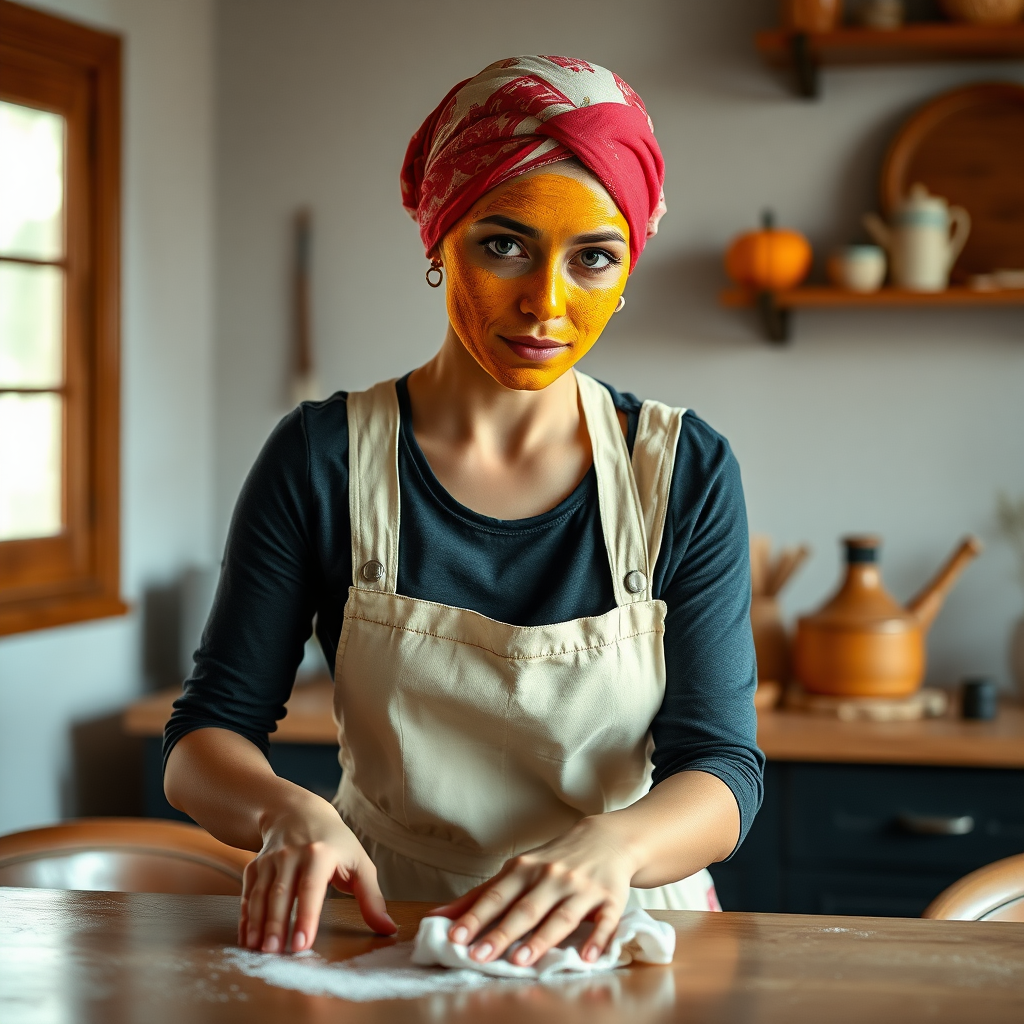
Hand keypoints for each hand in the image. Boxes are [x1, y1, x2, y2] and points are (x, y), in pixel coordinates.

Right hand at [238, 793, 396, 953]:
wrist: (299, 812)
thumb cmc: (335, 843)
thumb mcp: (359, 863)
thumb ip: (372, 898)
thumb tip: (388, 929)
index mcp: (320, 854)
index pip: (311, 888)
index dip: (306, 916)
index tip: (302, 944)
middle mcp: (291, 855)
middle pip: (281, 894)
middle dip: (276, 925)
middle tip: (274, 953)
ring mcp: (270, 860)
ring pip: (261, 894)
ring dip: (257, 924)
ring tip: (258, 950)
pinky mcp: (255, 866)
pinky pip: (247, 893)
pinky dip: (245, 916)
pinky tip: (247, 938)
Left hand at [432, 816, 636, 966]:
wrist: (605, 839)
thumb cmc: (552, 861)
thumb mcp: (517, 870)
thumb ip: (481, 895)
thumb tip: (438, 915)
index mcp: (525, 870)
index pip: (496, 896)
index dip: (475, 916)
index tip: (455, 936)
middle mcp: (552, 877)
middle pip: (524, 909)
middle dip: (501, 933)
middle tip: (480, 956)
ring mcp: (582, 889)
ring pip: (560, 916)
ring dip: (540, 939)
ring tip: (520, 961)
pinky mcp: (610, 900)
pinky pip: (605, 921)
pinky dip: (597, 939)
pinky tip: (587, 958)